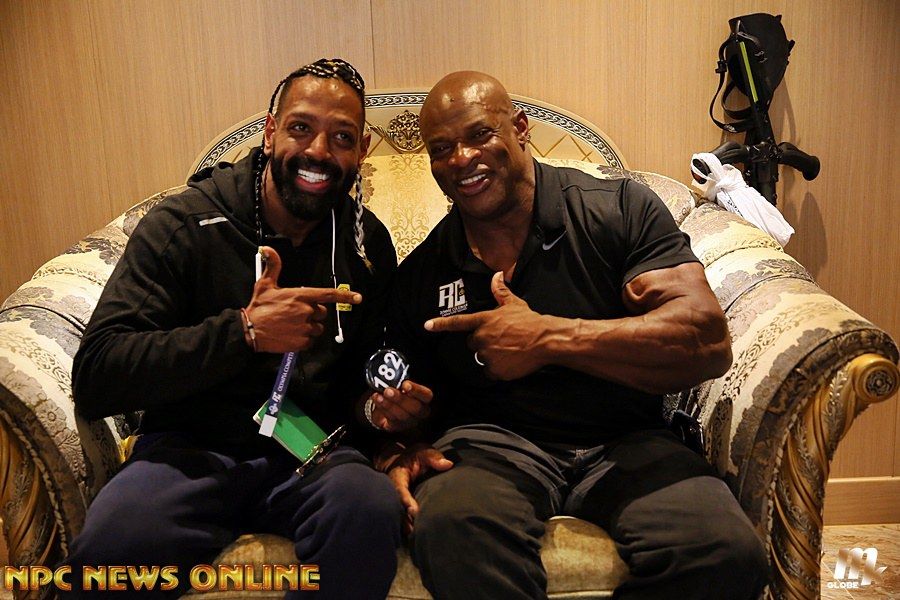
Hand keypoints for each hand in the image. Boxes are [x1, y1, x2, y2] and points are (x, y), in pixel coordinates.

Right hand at [244, 246, 361, 352]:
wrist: (249, 330)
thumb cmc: (258, 307)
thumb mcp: (265, 284)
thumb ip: (273, 266)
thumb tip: (267, 248)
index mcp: (301, 296)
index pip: (328, 295)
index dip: (344, 295)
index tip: (358, 297)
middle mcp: (306, 311)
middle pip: (322, 313)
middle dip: (313, 313)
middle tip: (296, 314)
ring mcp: (305, 328)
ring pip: (317, 328)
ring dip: (309, 327)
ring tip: (292, 325)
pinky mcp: (302, 342)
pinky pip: (310, 341)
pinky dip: (303, 339)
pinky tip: (290, 334)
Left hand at [367, 380, 432, 431]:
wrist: (383, 404)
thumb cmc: (395, 390)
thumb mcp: (398, 383)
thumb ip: (398, 381)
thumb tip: (392, 377)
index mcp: (424, 399)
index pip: (426, 395)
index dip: (417, 390)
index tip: (405, 385)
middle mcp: (419, 412)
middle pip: (415, 408)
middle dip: (400, 399)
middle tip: (388, 391)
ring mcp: (409, 421)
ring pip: (402, 416)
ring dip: (389, 404)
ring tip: (379, 396)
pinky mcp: (396, 427)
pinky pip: (391, 420)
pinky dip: (383, 409)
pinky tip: (377, 399)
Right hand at [380, 443, 452, 534]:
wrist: (400, 460)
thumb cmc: (413, 456)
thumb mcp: (422, 452)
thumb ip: (433, 457)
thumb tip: (448, 464)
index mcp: (397, 477)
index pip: (400, 490)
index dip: (406, 501)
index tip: (413, 511)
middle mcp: (394, 490)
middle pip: (397, 507)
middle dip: (404, 520)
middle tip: (414, 532)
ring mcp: (395, 499)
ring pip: (398, 514)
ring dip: (405, 526)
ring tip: (416, 538)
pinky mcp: (399, 506)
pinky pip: (401, 517)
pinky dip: (407, 526)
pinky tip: (416, 537)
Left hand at [424, 272, 547, 379]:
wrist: (545, 340)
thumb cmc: (529, 321)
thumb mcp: (514, 304)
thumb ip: (500, 292)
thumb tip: (496, 275)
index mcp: (484, 321)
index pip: (458, 322)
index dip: (441, 324)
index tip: (427, 326)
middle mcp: (482, 338)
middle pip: (472, 343)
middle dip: (482, 342)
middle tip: (501, 340)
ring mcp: (488, 355)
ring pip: (482, 358)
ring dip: (491, 356)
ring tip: (509, 350)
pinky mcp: (495, 370)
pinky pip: (490, 372)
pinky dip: (498, 369)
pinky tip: (511, 362)